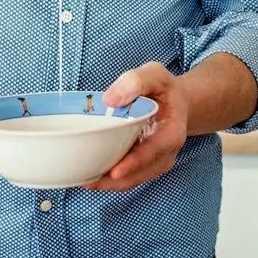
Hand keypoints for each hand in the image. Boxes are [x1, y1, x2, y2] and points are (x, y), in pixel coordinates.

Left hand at [85, 63, 187, 190]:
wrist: (175, 102)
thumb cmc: (164, 89)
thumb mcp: (155, 74)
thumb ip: (136, 81)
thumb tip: (111, 100)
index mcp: (173, 133)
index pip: (153, 152)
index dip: (134, 163)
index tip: (115, 172)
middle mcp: (166, 154)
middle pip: (139, 174)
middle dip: (113, 181)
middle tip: (85, 180)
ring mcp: (155, 163)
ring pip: (130, 180)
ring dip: (107, 183)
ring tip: (82, 179)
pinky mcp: (143, 167)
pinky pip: (126, 178)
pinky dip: (108, 179)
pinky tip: (89, 174)